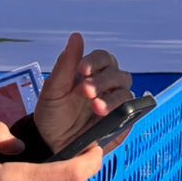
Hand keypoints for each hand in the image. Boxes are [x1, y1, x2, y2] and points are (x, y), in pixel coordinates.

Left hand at [29, 32, 133, 155]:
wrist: (50, 144)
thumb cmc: (52, 114)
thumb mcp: (53, 89)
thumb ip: (65, 64)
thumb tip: (76, 36)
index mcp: (92, 74)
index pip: (104, 59)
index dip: (95, 62)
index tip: (82, 69)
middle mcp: (107, 87)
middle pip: (118, 75)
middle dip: (103, 81)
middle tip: (86, 91)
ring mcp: (116, 106)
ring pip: (126, 94)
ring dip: (112, 98)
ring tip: (96, 108)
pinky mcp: (122, 123)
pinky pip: (131, 114)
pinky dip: (122, 113)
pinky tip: (107, 116)